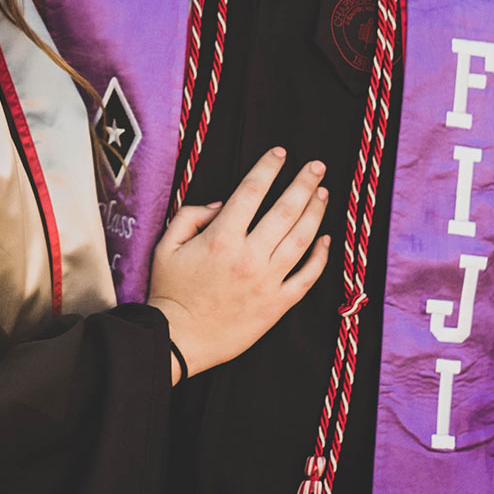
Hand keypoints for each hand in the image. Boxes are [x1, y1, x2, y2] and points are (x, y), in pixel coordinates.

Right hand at [148, 148, 329, 378]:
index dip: (268, 167)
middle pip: (285, 210)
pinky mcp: (276, 306)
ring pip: (301, 240)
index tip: (280, 153)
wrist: (178, 340)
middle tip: (316, 166)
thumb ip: (191, 216)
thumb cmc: (170, 291)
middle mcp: (249, 256)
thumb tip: (223, 203)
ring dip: (315, 213)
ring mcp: (267, 282)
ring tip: (323, 193)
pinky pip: (307, 278)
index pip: (252, 191)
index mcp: (222, 238)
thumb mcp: (167, 245)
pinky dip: (320, 257)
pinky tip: (326, 240)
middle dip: (304, 183)